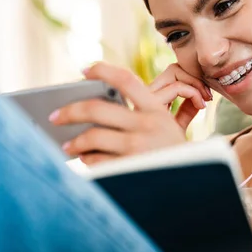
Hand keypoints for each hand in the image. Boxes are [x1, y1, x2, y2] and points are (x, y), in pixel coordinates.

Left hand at [50, 62, 210, 164]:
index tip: (84, 70)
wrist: (195, 182)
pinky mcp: (130, 168)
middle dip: (69, 111)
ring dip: (74, 142)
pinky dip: (88, 160)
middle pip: (96, 109)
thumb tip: (99, 104)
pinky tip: (86, 160)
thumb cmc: (174, 153)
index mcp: (156, 110)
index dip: (103, 70)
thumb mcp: (168, 126)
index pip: (126, 80)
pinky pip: (97, 161)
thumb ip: (142, 113)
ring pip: (92, 137)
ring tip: (68, 146)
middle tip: (55, 116)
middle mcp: (147, 125)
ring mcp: (138, 147)